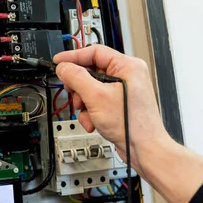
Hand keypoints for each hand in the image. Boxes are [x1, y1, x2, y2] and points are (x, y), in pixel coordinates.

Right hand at [54, 45, 170, 173]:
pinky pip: (97, 101)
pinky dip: (91, 112)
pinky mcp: (118, 104)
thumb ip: (76, 77)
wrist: (143, 149)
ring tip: (88, 114)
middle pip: (90, 72)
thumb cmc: (132, 124)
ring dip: (84, 104)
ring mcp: (123, 91)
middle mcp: (127, 76)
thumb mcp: (96, 96)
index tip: (58, 62)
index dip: (73, 56)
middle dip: (79, 88)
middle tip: (74, 95)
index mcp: (127, 66)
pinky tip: (94, 122)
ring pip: (91, 89)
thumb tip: (64, 67)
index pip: (94, 52)